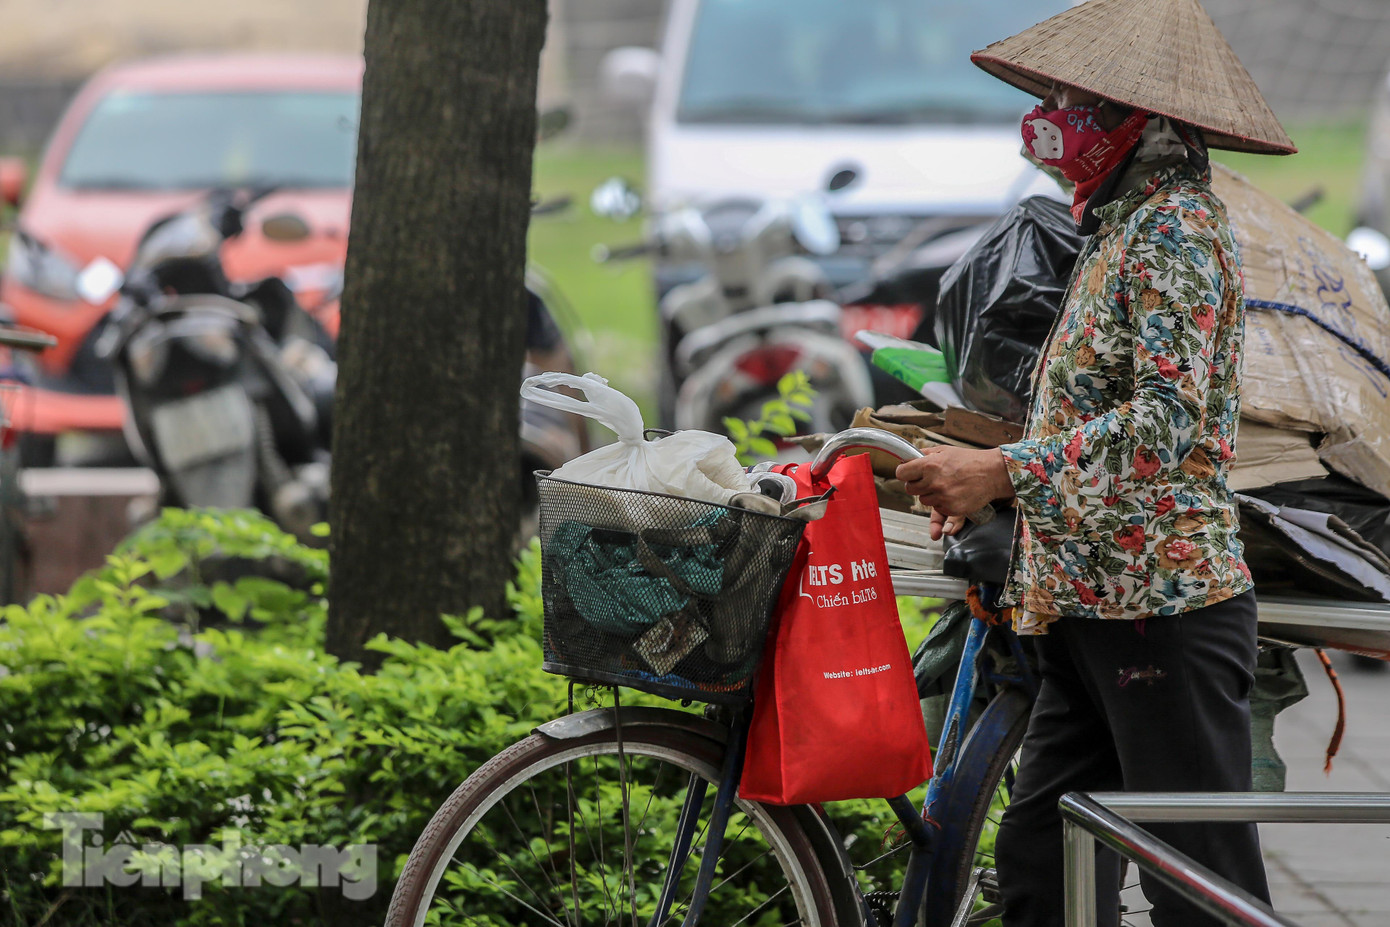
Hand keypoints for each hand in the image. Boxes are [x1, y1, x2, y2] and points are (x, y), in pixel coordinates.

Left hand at [896, 447, 1014, 539]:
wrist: (992, 473)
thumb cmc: (969, 460)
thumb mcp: (945, 450)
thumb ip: (924, 454)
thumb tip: (907, 458)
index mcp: (929, 465)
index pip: (901, 473)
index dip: (904, 473)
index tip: (908, 473)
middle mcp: (934, 482)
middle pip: (910, 489)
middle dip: (917, 484)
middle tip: (929, 480)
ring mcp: (942, 497)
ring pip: (923, 500)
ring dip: (930, 494)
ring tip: (945, 485)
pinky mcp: (951, 508)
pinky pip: (937, 508)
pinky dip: (942, 503)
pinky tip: (953, 493)